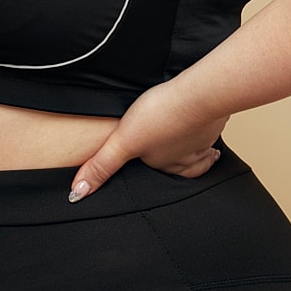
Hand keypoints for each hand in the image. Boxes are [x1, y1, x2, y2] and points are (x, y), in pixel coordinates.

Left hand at [70, 83, 228, 200]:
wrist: (199, 96)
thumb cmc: (161, 116)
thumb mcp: (122, 143)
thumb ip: (101, 166)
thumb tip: (77, 194)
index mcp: (162, 164)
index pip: (156, 174)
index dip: (153, 170)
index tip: (154, 168)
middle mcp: (185, 158)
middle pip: (184, 168)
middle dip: (182, 167)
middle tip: (179, 163)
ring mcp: (201, 141)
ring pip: (202, 153)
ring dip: (201, 154)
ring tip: (203, 154)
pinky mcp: (213, 123)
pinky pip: (212, 133)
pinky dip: (210, 132)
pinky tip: (208, 124)